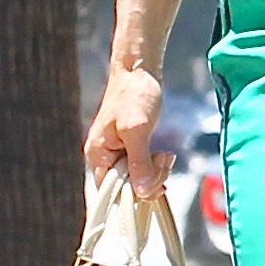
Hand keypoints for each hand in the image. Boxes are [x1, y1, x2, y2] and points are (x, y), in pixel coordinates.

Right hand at [84, 64, 172, 199]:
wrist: (138, 72)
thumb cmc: (134, 95)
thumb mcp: (137, 129)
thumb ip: (139, 161)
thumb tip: (143, 191)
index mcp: (98, 155)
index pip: (113, 192)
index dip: (136, 193)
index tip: (158, 183)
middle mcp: (103, 157)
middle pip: (127, 187)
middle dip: (151, 178)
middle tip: (165, 158)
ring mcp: (116, 153)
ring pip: (138, 179)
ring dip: (157, 172)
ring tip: (166, 155)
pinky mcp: (129, 148)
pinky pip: (142, 168)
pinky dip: (156, 166)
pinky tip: (165, 156)